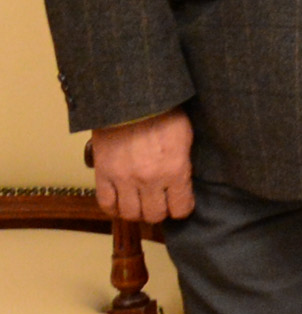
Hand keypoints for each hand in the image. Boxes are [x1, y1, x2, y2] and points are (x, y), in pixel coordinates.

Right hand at [90, 109, 194, 224]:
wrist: (130, 98)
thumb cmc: (163, 112)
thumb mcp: (185, 137)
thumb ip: (184, 163)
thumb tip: (183, 182)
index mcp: (175, 170)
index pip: (181, 209)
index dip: (182, 208)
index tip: (180, 204)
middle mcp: (150, 179)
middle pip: (154, 215)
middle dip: (159, 211)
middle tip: (160, 203)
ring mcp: (124, 178)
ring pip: (130, 213)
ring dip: (137, 212)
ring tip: (140, 203)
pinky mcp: (103, 173)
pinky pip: (106, 203)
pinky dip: (113, 208)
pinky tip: (120, 203)